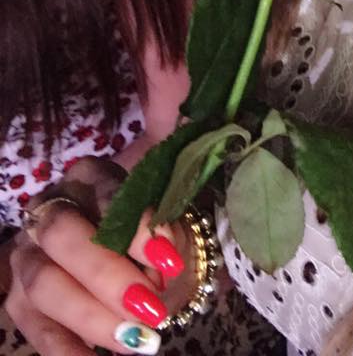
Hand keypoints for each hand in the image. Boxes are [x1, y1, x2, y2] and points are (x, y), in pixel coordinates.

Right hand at [6, 158, 192, 354]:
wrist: (131, 258)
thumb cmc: (148, 235)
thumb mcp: (164, 225)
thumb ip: (162, 235)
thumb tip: (164, 265)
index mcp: (90, 177)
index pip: (108, 195)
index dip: (137, 230)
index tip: (171, 264)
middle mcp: (50, 208)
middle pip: (63, 235)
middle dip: (108, 276)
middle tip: (151, 309)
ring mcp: (28, 253)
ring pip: (44, 283)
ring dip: (92, 317)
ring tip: (138, 340)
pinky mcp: (18, 299)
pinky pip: (36, 328)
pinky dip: (67, 350)